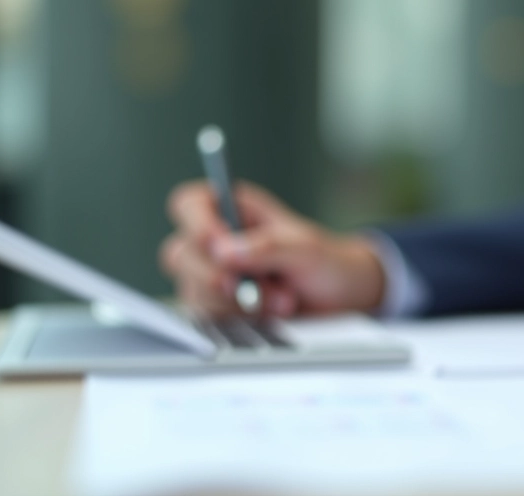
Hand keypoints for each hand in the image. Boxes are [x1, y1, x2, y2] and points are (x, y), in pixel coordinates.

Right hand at [159, 180, 384, 317]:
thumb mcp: (305, 247)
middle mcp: (218, 240)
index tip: (219, 245)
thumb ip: (267, 246)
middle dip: (216, 275)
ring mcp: (215, 275)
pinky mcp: (221, 306)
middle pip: (180, 253)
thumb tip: (223, 251)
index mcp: (234, 209)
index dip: (196, 224)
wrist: (344, 298)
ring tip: (282, 299)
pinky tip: (270, 313)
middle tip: (244, 286)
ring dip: (237, 301)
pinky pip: (209, 316)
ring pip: (193, 289)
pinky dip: (240, 318)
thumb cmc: (326, 260)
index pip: (189, 205)